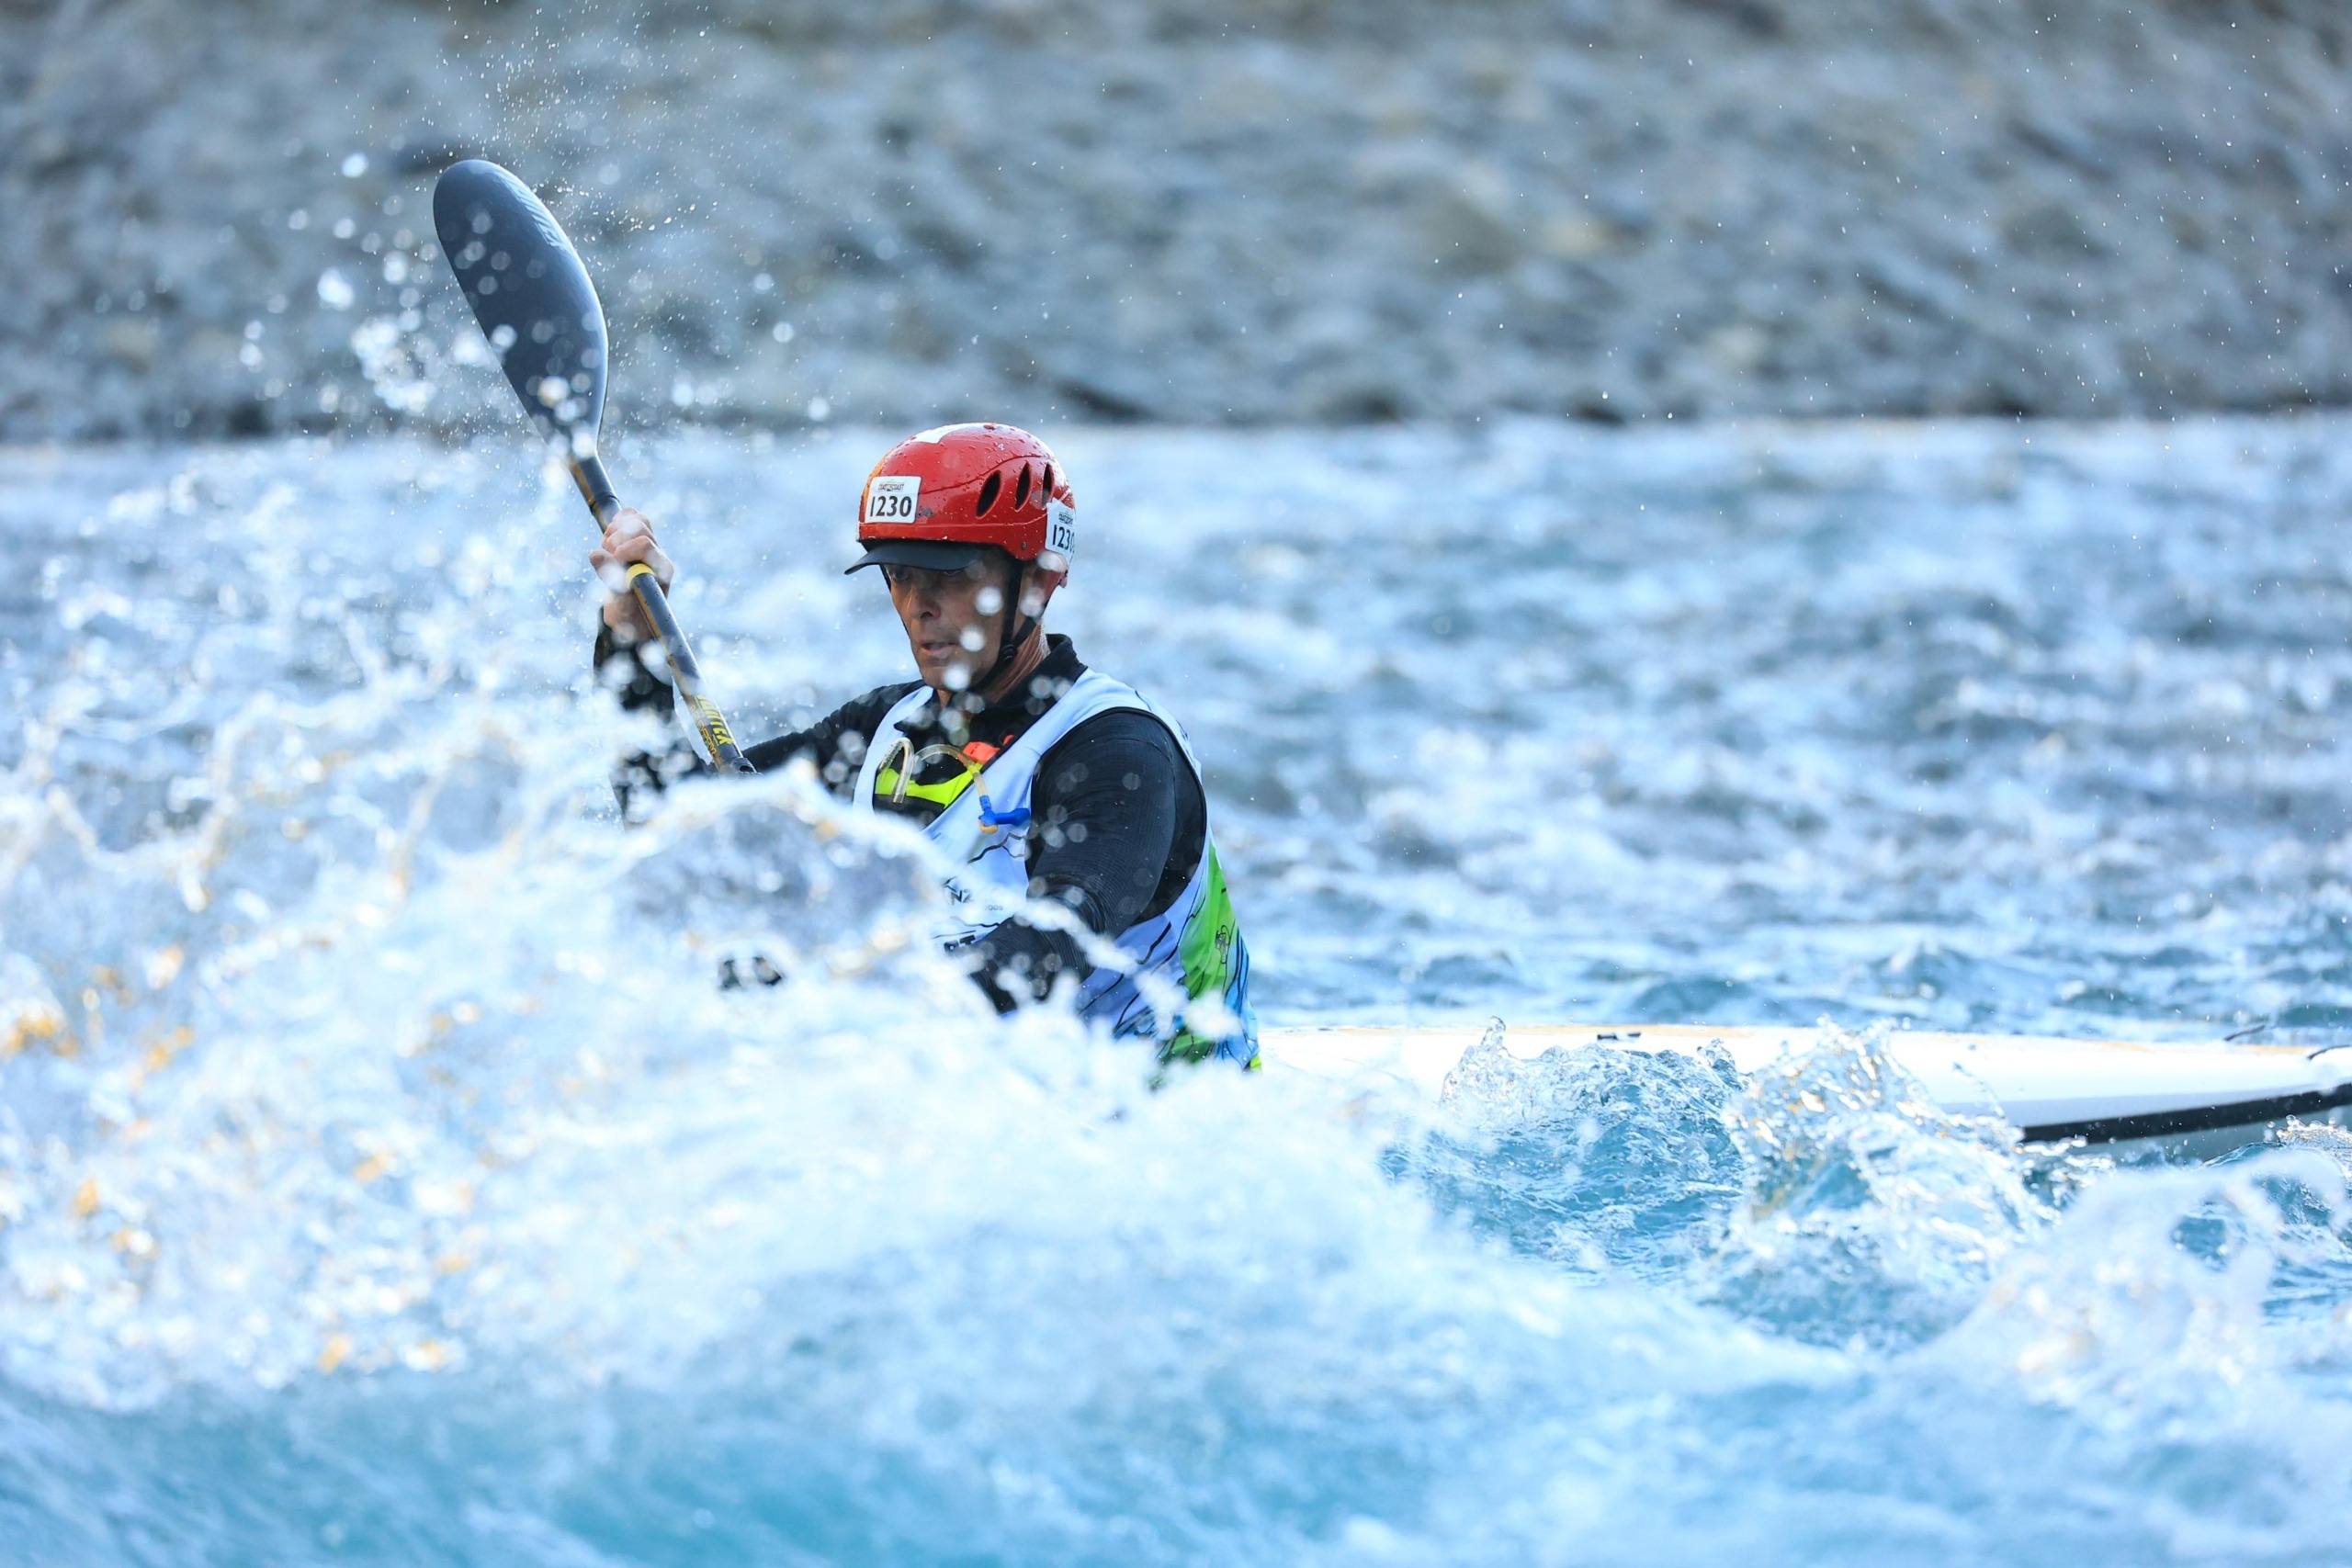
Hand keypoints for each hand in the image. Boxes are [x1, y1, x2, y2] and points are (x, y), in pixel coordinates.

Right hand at [588, 508, 674, 642]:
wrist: (630, 615)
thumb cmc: (628, 616)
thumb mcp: (619, 609)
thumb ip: (611, 584)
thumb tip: (595, 554)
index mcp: (661, 570)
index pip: (645, 544)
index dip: (624, 549)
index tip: (613, 560)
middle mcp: (659, 555)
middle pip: (641, 527)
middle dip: (617, 538)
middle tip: (608, 554)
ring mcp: (650, 545)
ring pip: (637, 519)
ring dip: (615, 530)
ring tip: (607, 548)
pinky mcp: (638, 538)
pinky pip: (630, 516)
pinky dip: (616, 522)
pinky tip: (609, 538)